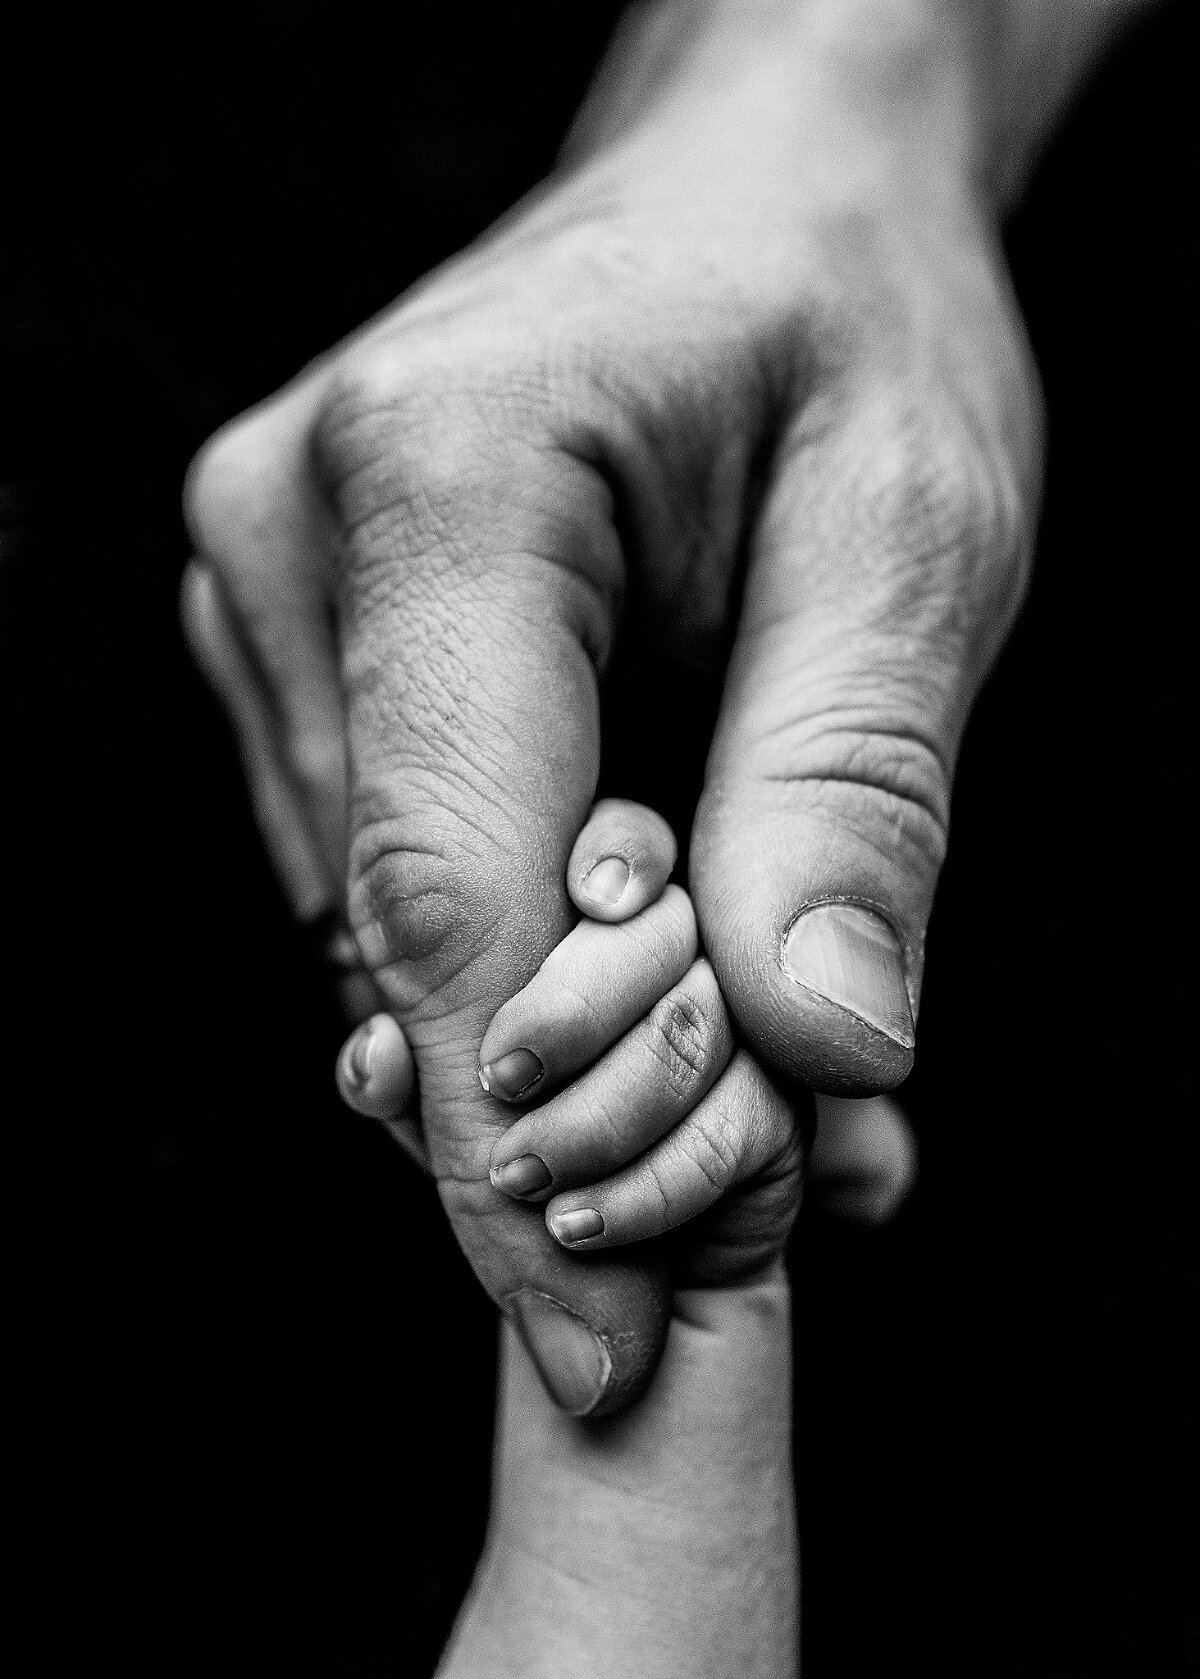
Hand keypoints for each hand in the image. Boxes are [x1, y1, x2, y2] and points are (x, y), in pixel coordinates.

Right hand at [183, 0, 1037, 1409]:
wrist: (762, 192)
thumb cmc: (842, 318)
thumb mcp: (912, 534)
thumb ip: (847, 790)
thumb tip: (811, 1055)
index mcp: (436, 473)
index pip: (445, 881)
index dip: (520, 1146)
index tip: (605, 1340)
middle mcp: (298, 537)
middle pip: (408, 927)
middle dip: (575, 1108)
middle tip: (766, 1197)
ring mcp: (280, 593)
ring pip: (394, 918)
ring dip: (562, 1030)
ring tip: (752, 1049)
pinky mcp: (313, 644)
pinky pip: (401, 860)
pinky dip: (527, 952)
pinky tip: (654, 953)